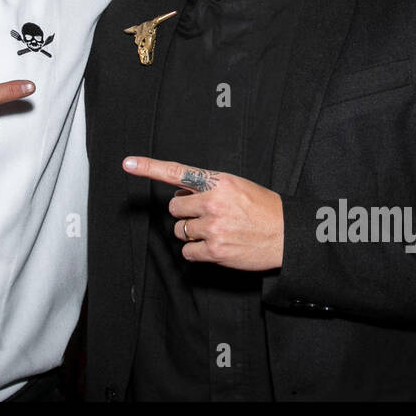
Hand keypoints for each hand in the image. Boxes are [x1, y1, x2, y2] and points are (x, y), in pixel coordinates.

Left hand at [123, 157, 283, 270]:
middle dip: (186, 213)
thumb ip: (208, 187)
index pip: (177, 172)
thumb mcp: (237, 186)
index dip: (149, 167)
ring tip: (217, 231)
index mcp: (218, 182)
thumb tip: (180, 194)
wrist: (287, 235)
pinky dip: (196, 252)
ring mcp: (213, 227)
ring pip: (180, 231)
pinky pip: (188, 252)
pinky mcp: (215, 250)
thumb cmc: (263, 209)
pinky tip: (215, 246)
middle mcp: (212, 202)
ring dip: (192, 233)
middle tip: (207, 216)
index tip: (128, 163)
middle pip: (175, 208)